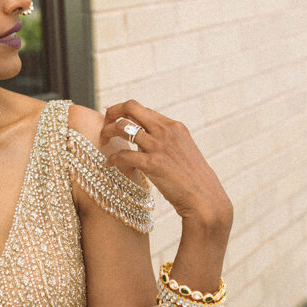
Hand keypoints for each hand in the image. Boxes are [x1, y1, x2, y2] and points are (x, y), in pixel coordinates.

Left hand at [101, 100, 232, 235]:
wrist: (204, 198)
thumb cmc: (191, 179)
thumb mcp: (181, 151)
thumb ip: (163, 141)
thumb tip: (140, 139)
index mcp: (173, 126)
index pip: (141, 108)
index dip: (121, 111)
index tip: (110, 117)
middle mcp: (166, 131)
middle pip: (130, 107)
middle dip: (111, 113)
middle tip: (104, 127)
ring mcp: (159, 146)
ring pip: (122, 127)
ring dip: (106, 133)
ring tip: (102, 143)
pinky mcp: (153, 164)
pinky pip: (123, 155)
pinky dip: (112, 158)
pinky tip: (109, 164)